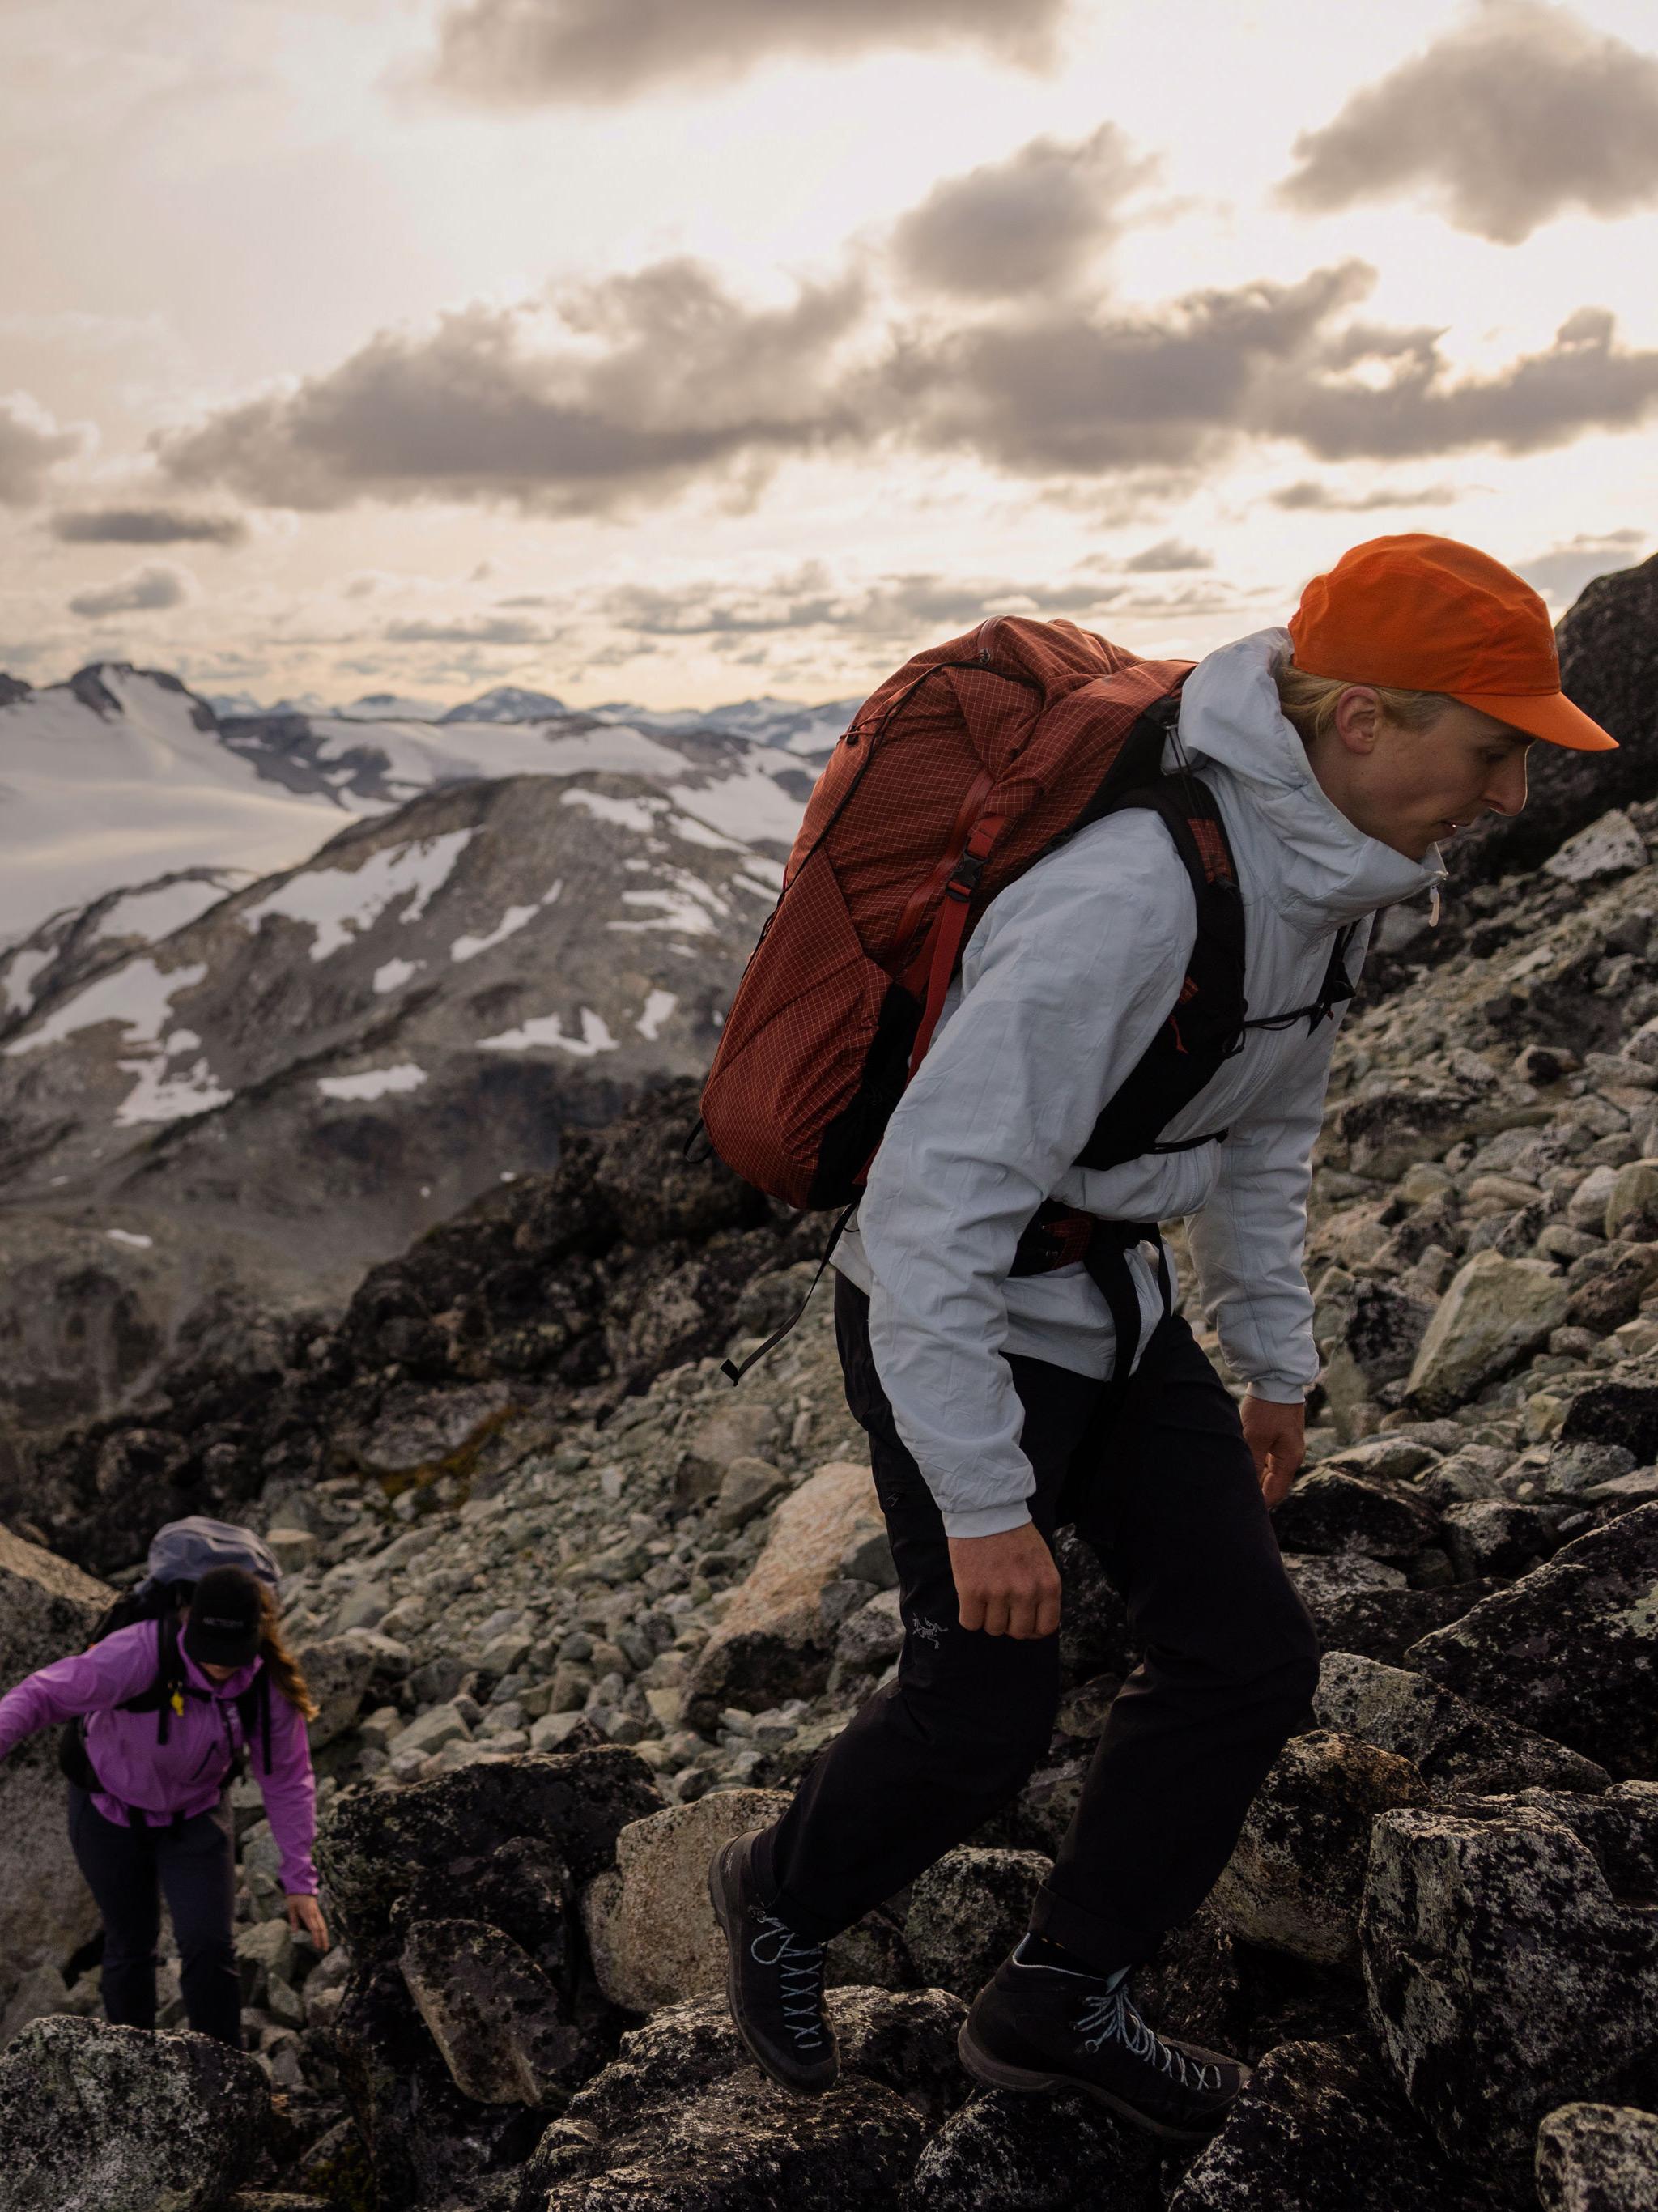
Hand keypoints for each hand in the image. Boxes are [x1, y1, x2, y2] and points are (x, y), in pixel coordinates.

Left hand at [286, 1893, 329, 1951]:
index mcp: (308, 1913)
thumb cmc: (294, 1895)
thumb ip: (293, 1919)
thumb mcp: (291, 1907)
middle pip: (322, 1927)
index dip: (316, 1938)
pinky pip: (322, 1921)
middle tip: (325, 1949)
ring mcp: (317, 1911)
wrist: (301, 1883)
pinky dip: (324, 1929)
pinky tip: (323, 1934)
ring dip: (325, 1935)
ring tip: (326, 1944)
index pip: (314, 1928)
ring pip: (323, 1924)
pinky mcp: (317, 1910)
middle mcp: (314, 1913)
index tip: (318, 1947)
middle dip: (324, 1939)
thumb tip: (294, 1932)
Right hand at [947, 1522, 1060, 1639]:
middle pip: (1019, 1632)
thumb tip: (1034, 1619)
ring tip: (985, 1596)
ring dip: (988, 1617)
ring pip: (994, 1629)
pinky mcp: (972, 1591)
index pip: (1046, 1627)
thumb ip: (1041, 1589)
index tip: (1021, 1619)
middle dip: (1009, 1623)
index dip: (1032, 1628)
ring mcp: (999, 1593)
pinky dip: (969, 1615)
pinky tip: (970, 1599)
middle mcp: (1027, 1592)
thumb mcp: (1042, 1561)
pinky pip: (970, 1623)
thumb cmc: (1014, 1533)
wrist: (986, 1509)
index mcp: (1048, 1585)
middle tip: (1001, 1606)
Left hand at [1241, 1394, 1304, 1510]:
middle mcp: (1291, 1457)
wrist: (1277, 1379)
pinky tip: (1242, 1467)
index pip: (1274, 1493)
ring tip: (1236, 1486)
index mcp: (1289, 1460)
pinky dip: (1256, 1466)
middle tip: (1236, 1502)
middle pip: (1273, 1485)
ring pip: (1269, 1472)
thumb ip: (1253, 1464)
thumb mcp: (1255, 1438)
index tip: (1242, 1513)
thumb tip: (1247, 1488)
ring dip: (1255, 1479)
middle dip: (1257, 1494)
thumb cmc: (1267, 1409)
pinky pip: (1267, 1460)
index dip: (1259, 1505)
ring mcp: (1286, 1447)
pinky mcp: (1279, 1438)